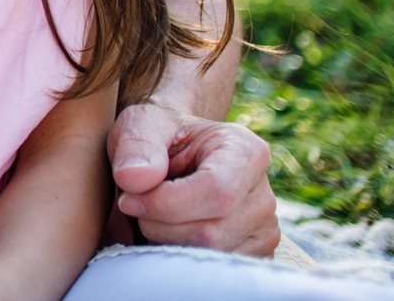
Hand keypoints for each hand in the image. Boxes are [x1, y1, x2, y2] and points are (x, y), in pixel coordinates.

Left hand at [110, 102, 277, 254]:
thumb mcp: (140, 124)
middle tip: (136, 206)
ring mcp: (264, 229)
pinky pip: (213, 269)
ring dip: (166, 241)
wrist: (174, 154)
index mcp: (245, 150)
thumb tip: (133, 179)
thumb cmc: (159, 137)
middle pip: (211, 233)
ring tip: (153, 215)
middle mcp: (263, 193)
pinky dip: (180, 255)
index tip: (129, 199)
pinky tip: (169, 231)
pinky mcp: (255, 254)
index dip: (166, 203)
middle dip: (159, 225)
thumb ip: (135, 145)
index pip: (216, 191)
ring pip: (210, 255)